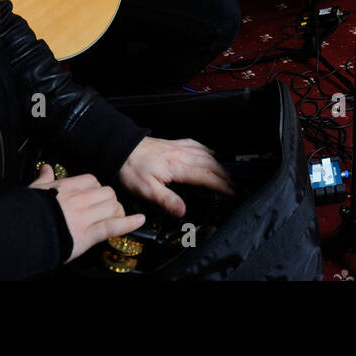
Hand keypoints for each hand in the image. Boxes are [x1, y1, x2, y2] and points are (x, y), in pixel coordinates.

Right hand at [30, 164, 143, 263]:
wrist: (19, 234)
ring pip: (114, 205)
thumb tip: (46, 168)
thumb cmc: (25, 214)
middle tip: (105, 210)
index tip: (95, 195)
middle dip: (109, 201)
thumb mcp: (34, 191)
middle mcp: (79, 198)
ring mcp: (85, 216)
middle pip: (107, 192)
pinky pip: (114, 225)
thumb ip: (44, 179)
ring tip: (115, 219)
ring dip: (117, 212)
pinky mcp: (89, 234)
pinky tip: (139, 221)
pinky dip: (130, 223)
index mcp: (66, 187)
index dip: (96, 188)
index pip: (92, 180)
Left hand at [118, 137, 233, 217]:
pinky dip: (207, 150)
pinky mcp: (173, 144)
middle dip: (224, 175)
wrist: (121, 148)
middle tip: (233, 185)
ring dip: (218, 164)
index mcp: (178, 167)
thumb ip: (166, 200)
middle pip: (211, 164)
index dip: (221, 185)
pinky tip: (210, 152)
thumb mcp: (146, 190)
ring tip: (226, 173)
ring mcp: (178, 148)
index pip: (206, 177)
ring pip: (206, 154)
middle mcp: (182, 155)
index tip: (231, 192)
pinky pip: (196, 145)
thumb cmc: (132, 168)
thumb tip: (183, 211)